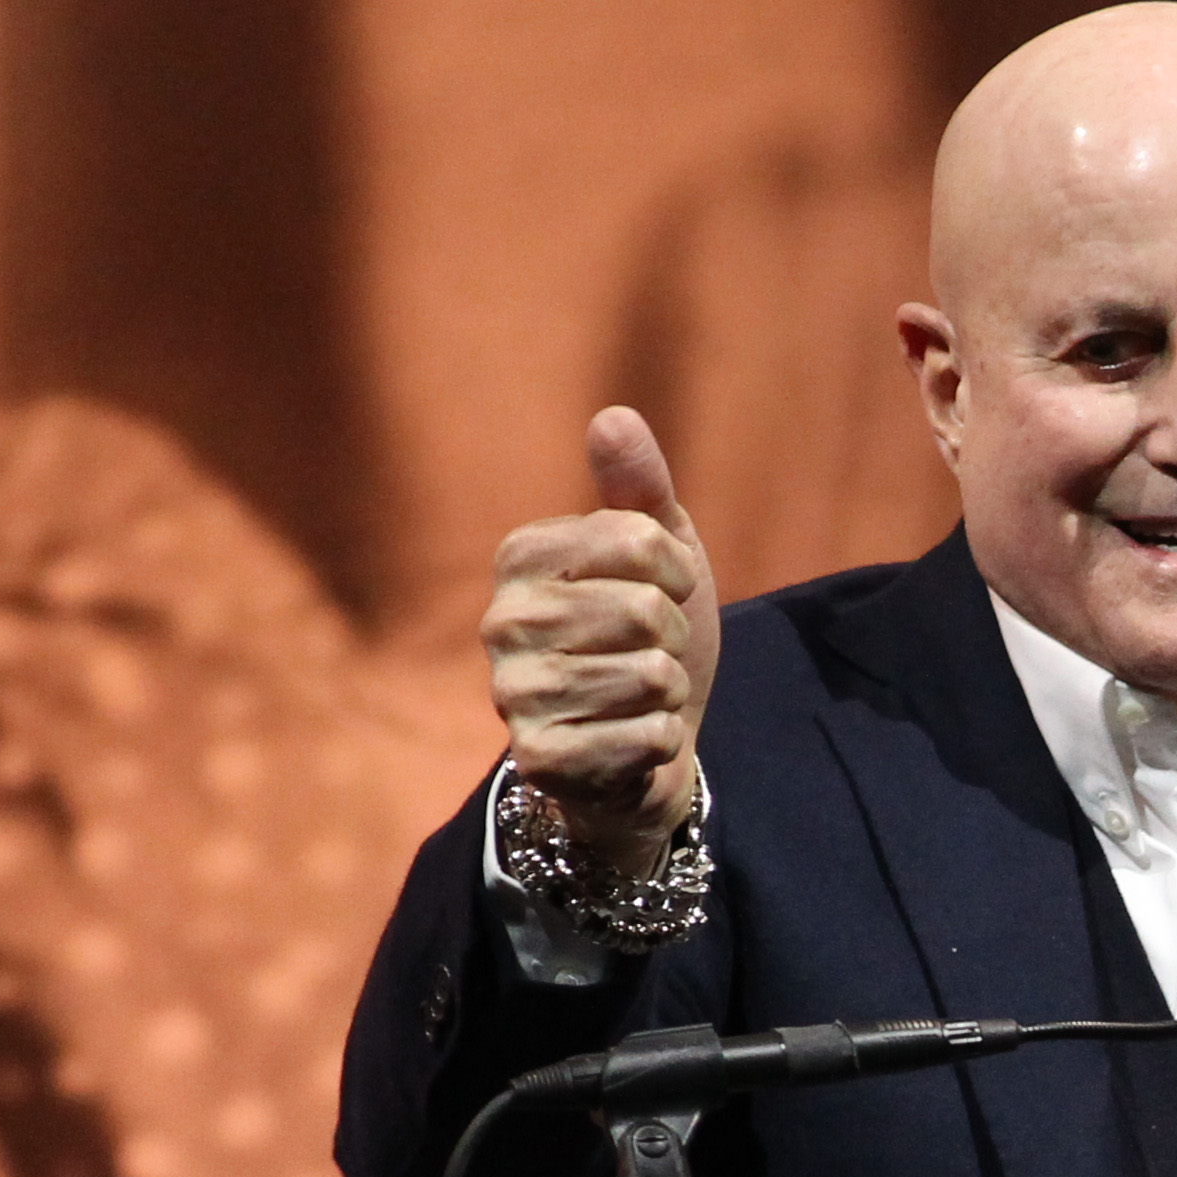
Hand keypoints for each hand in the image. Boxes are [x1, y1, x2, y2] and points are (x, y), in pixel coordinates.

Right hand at [481, 407, 719, 876]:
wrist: (647, 745)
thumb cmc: (648, 638)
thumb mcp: (659, 553)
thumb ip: (639, 488)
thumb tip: (613, 417)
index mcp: (521, 556)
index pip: (638, 538)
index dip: (675, 570)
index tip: (665, 591)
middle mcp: (501, 621)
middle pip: (642, 610)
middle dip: (671, 638)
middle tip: (650, 653)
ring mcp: (512, 695)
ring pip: (647, 677)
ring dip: (667, 692)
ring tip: (639, 697)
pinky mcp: (538, 758)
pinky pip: (643, 737)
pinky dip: (660, 740)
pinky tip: (632, 740)